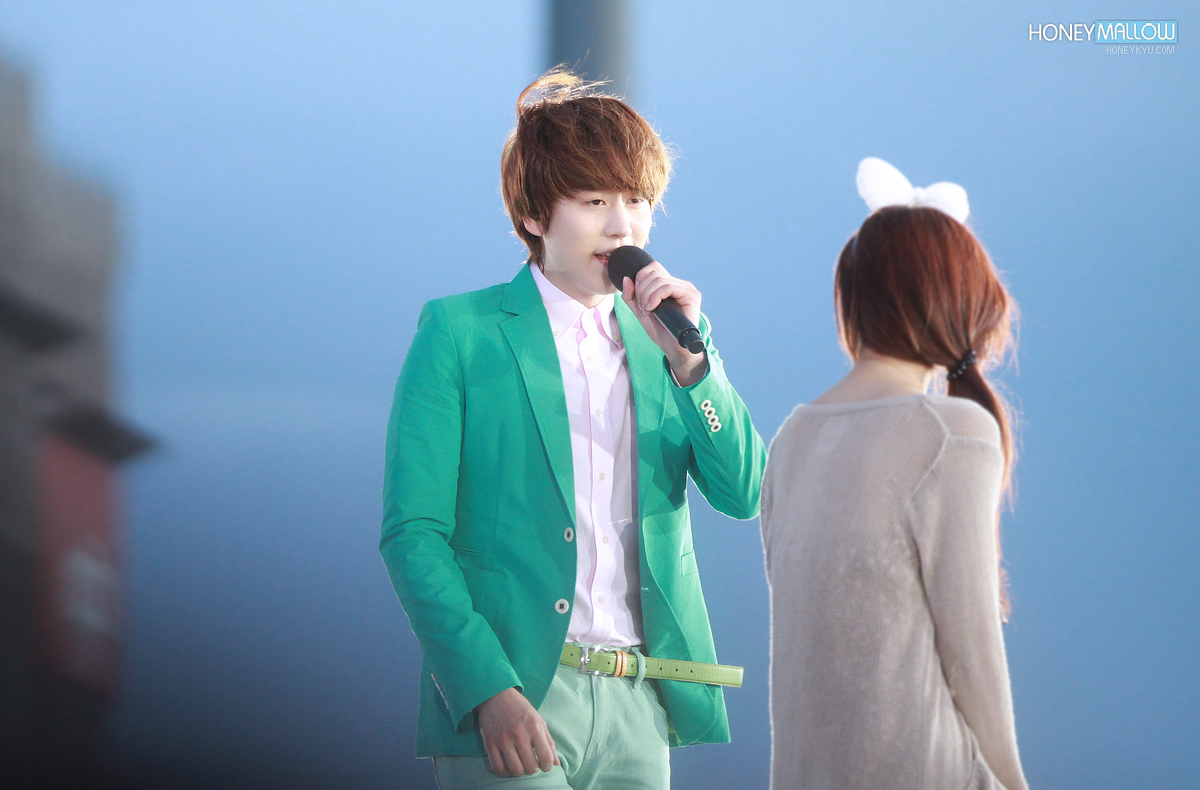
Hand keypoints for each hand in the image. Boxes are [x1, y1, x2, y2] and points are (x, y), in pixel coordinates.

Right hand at [476, 687, 559, 776]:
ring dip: (520, 772)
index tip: (545, 765)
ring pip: (515, 770)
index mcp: (534, 727)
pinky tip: (508, 767)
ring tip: (520, 765)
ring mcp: (503, 739)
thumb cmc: (520, 709)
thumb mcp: (538, 720)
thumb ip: (548, 742)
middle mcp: (519, 734)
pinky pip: (498, 767)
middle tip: (531, 763)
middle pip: (530, 767)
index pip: (545, 757)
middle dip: (533, 769)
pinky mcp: (489, 743)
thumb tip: (555, 763)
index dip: (547, 766)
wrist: (496, 695)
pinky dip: (504, 773)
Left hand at [620, 260, 708, 385]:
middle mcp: (680, 284)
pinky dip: (655, 298)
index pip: (653, 267)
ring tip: (647, 310)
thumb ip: (631, 295)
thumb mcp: (639, 310)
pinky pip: (668, 287)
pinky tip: (652, 309)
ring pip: (660, 280)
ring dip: (647, 296)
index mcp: (670, 284)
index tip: (637, 296)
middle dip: (641, 289)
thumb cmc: (659, 330)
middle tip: (642, 307)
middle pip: (654, 272)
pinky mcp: (692, 296)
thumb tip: (626, 278)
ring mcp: (688, 289)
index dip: (641, 277)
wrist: (671, 347)